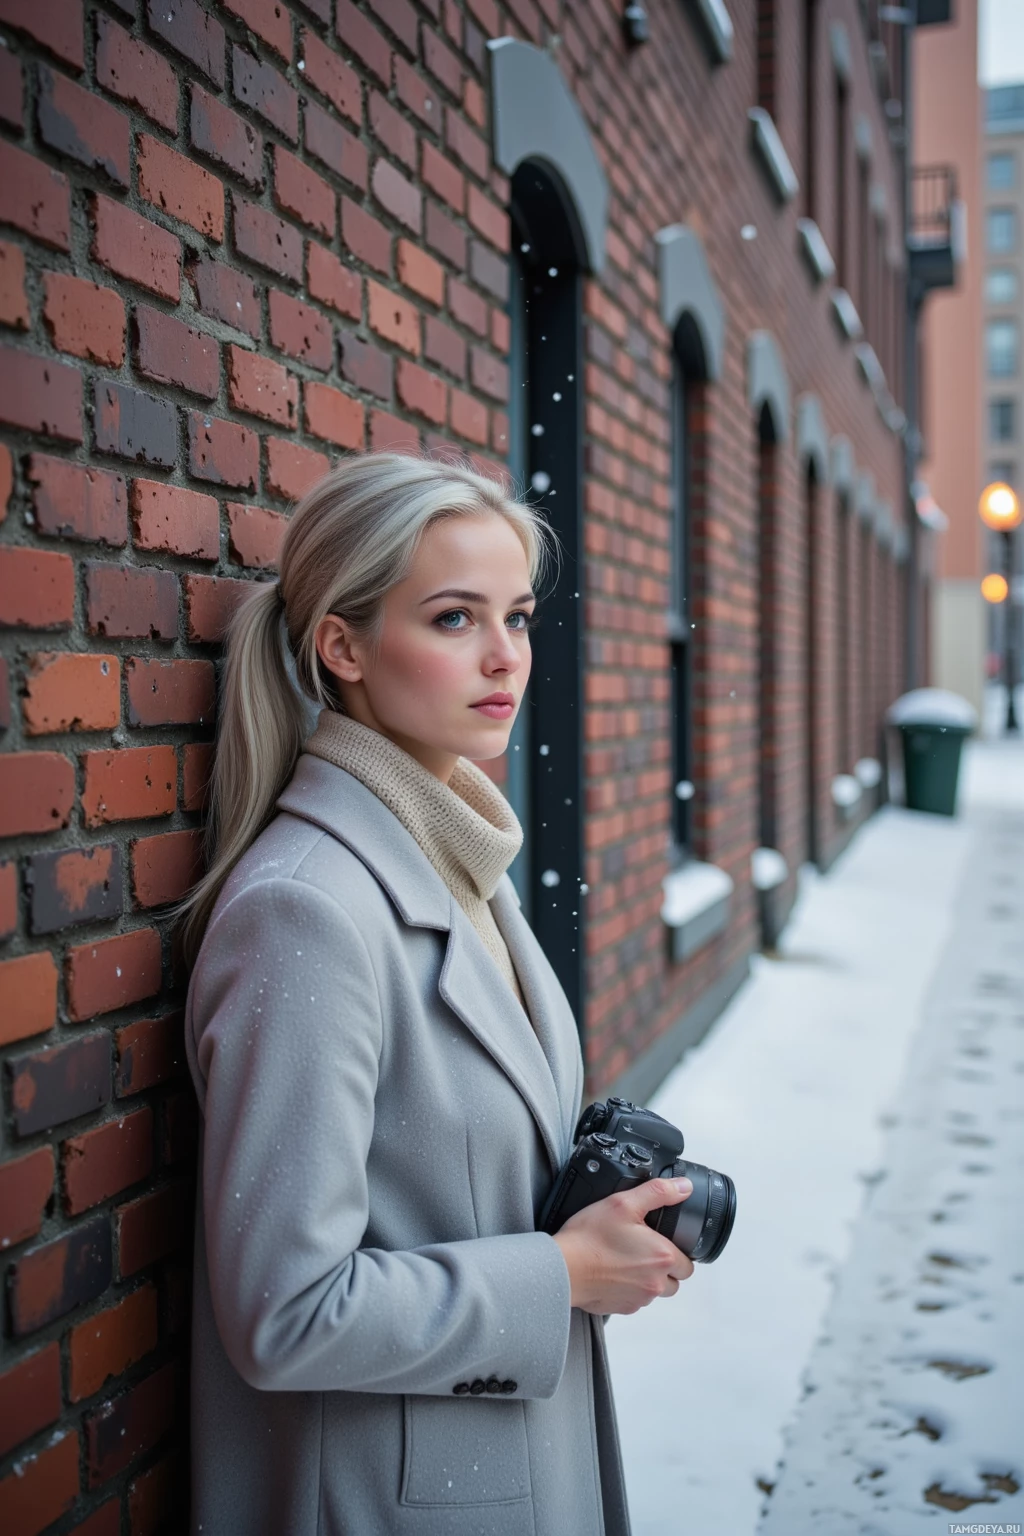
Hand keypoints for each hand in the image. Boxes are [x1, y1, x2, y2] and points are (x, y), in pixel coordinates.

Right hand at [551, 1177, 694, 1315]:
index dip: (677, 1251)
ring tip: (626, 1260)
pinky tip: (614, 1273)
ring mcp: (639, 1299)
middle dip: (665, 1267)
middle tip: (643, 1249)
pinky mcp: (622, 1308)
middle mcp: (655, 1283)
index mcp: (661, 1257)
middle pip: (675, 1281)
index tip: (660, 1241)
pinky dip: (629, 1289)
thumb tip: (683, 1187)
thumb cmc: (589, 1238)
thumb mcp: (624, 1203)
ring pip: (655, 1291)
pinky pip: (636, 1300)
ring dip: (648, 1279)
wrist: (563, 1268)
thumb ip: (658, 1192)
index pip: (688, 1264)